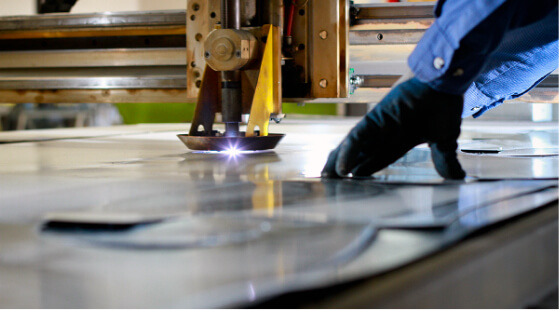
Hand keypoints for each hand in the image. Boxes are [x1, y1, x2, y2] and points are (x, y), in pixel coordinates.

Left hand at [322, 77, 465, 179]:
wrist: (445, 81)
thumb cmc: (444, 103)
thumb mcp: (444, 139)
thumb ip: (444, 159)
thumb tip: (456, 178)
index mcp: (399, 139)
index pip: (377, 159)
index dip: (363, 170)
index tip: (349, 182)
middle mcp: (385, 132)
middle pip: (359, 154)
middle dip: (344, 167)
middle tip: (330, 182)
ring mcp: (378, 124)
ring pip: (354, 147)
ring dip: (339, 162)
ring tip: (327, 177)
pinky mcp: (376, 117)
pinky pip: (359, 137)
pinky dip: (350, 152)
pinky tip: (341, 168)